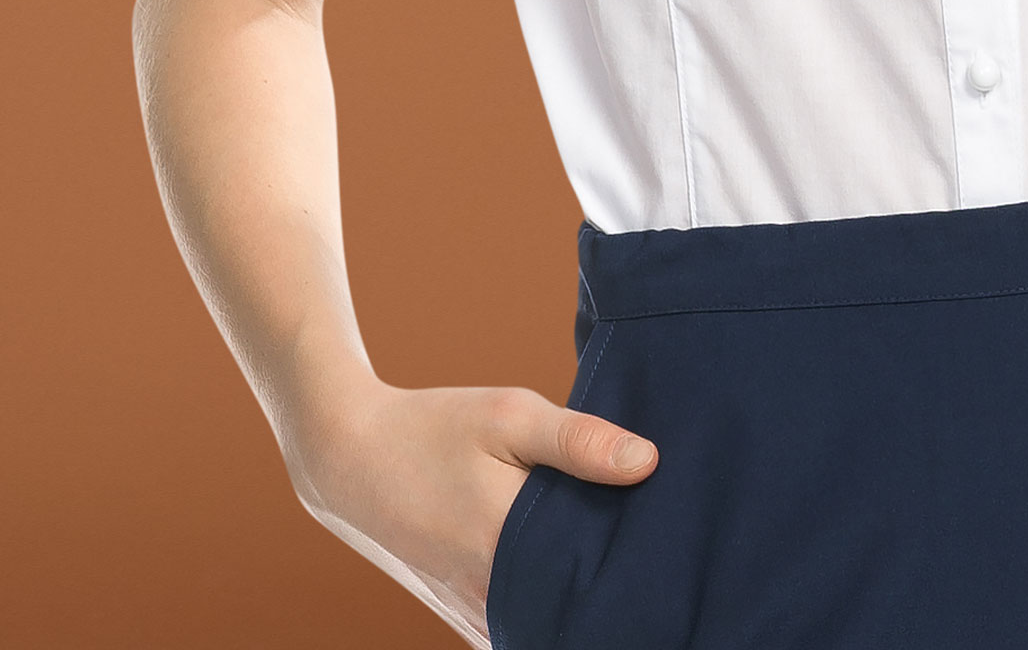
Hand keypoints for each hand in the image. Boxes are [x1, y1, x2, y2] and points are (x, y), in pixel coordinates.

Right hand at [288, 375, 658, 644]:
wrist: (348, 458)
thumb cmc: (432, 429)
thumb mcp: (508, 416)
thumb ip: (578, 441)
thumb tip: (648, 464)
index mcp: (504, 549)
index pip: (591, 585)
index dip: (632, 570)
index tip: (666, 543)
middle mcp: (490, 599)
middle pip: (574, 609)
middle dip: (612, 585)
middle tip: (652, 545)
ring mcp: (474, 616)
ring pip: (548, 619)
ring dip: (579, 593)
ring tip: (615, 549)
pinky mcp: (466, 616)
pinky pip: (522, 623)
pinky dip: (549, 600)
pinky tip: (572, 562)